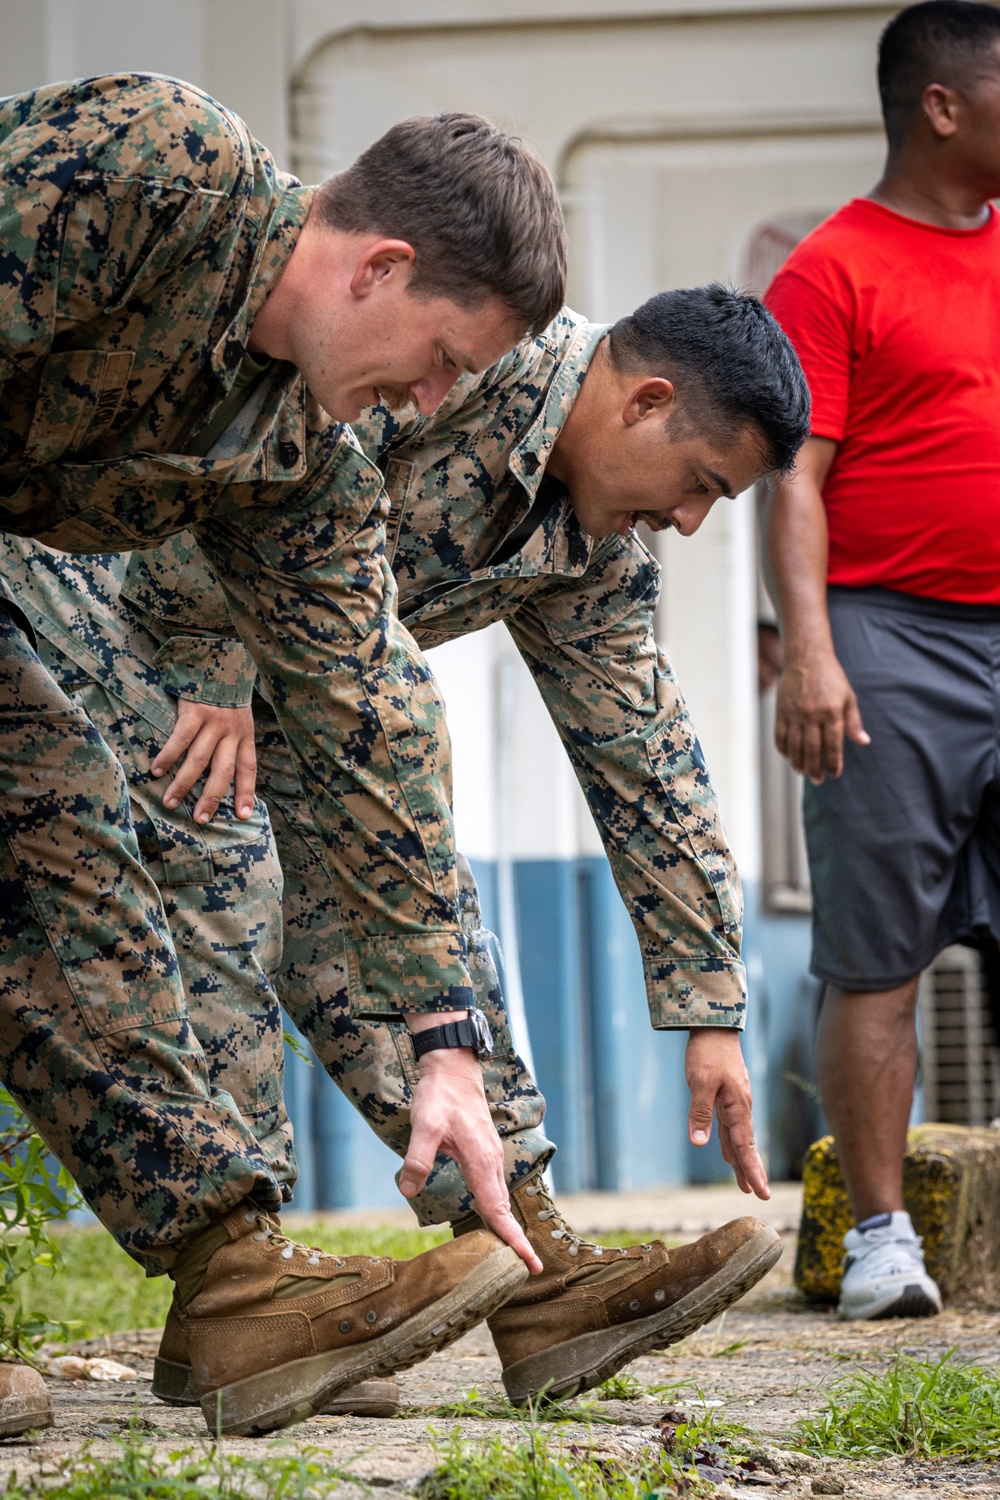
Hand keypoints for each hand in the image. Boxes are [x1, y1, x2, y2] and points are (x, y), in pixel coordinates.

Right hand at [150, 700, 256, 823]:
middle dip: (211, 797)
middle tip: (200, 819)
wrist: (218, 660)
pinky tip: (156, 771)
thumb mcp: (240, 720)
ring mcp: (213, 722)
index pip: (248, 769)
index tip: (242, 816)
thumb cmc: (226, 698)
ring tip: (170, 802)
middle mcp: (232, 731)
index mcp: (245, 736)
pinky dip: (168, 756)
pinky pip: (180, 739)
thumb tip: (227, 776)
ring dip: (183, 783)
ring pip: (198, 759)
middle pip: (222, 770)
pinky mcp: (194, 711)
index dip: (245, 792)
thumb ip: (234, 744)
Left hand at [398, 1042, 541, 1272]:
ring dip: (506, 1224)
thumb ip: (417, 1158)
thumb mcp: (424, 1125)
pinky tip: (490, 1215)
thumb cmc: (440, 1095)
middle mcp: (491, 1161)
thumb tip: (408, 1190)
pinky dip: (497, 1206)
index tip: (530, 1263)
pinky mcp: (485, 1150)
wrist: (453, 1067)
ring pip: (500, 1197)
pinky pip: (494, 1186)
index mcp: (481, 1160)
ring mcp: (490, 1155)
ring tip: (512, 1251)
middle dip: (516, 1240)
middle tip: (529, 1269)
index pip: (498, 1210)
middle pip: (504, 1208)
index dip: (512, 1239)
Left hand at [685, 1028, 769, 1200]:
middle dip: (752, 1171)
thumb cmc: (707, 1053)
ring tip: (747, 1184)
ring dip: (742, 1161)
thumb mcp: (700, 1083)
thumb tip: (699, 1143)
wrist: (714, 1027)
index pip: (744, 1145)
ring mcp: (735, 1102)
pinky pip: (730, 1127)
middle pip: (746, 1145)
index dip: (751, 1169)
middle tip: (761, 1196)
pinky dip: (731, 1143)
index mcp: (737, 1106)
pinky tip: (728, 1153)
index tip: (760, 1192)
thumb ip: (700, 1113)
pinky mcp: (727, 1096)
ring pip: (739, 1138)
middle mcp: (740, 1107)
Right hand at [774, 648, 868, 783]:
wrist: (807, 658)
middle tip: (818, 781)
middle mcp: (812, 715)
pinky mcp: (781, 711)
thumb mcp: (848, 697)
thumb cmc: (831, 677)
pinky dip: (783, 749)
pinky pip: (779, 736)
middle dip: (816, 769)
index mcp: (832, 713)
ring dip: (798, 762)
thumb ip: (853, 721)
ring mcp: (794, 714)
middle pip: (813, 750)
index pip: (833, 745)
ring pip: (794, 746)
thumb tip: (863, 741)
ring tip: (802, 772)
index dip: (834, 763)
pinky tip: (788, 756)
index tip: (834, 773)